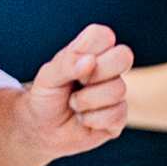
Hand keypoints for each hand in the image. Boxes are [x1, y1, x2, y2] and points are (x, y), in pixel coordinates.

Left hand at [20, 23, 132, 156]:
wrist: (42, 130)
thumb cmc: (46, 97)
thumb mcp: (47, 77)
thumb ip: (66, 64)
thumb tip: (90, 60)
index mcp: (91, 51)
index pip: (104, 35)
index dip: (89, 49)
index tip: (73, 63)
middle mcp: (108, 69)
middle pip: (124, 56)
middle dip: (97, 73)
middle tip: (79, 83)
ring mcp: (116, 92)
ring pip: (117, 89)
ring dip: (86, 101)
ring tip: (74, 104)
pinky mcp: (119, 117)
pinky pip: (117, 114)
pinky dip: (92, 119)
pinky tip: (83, 119)